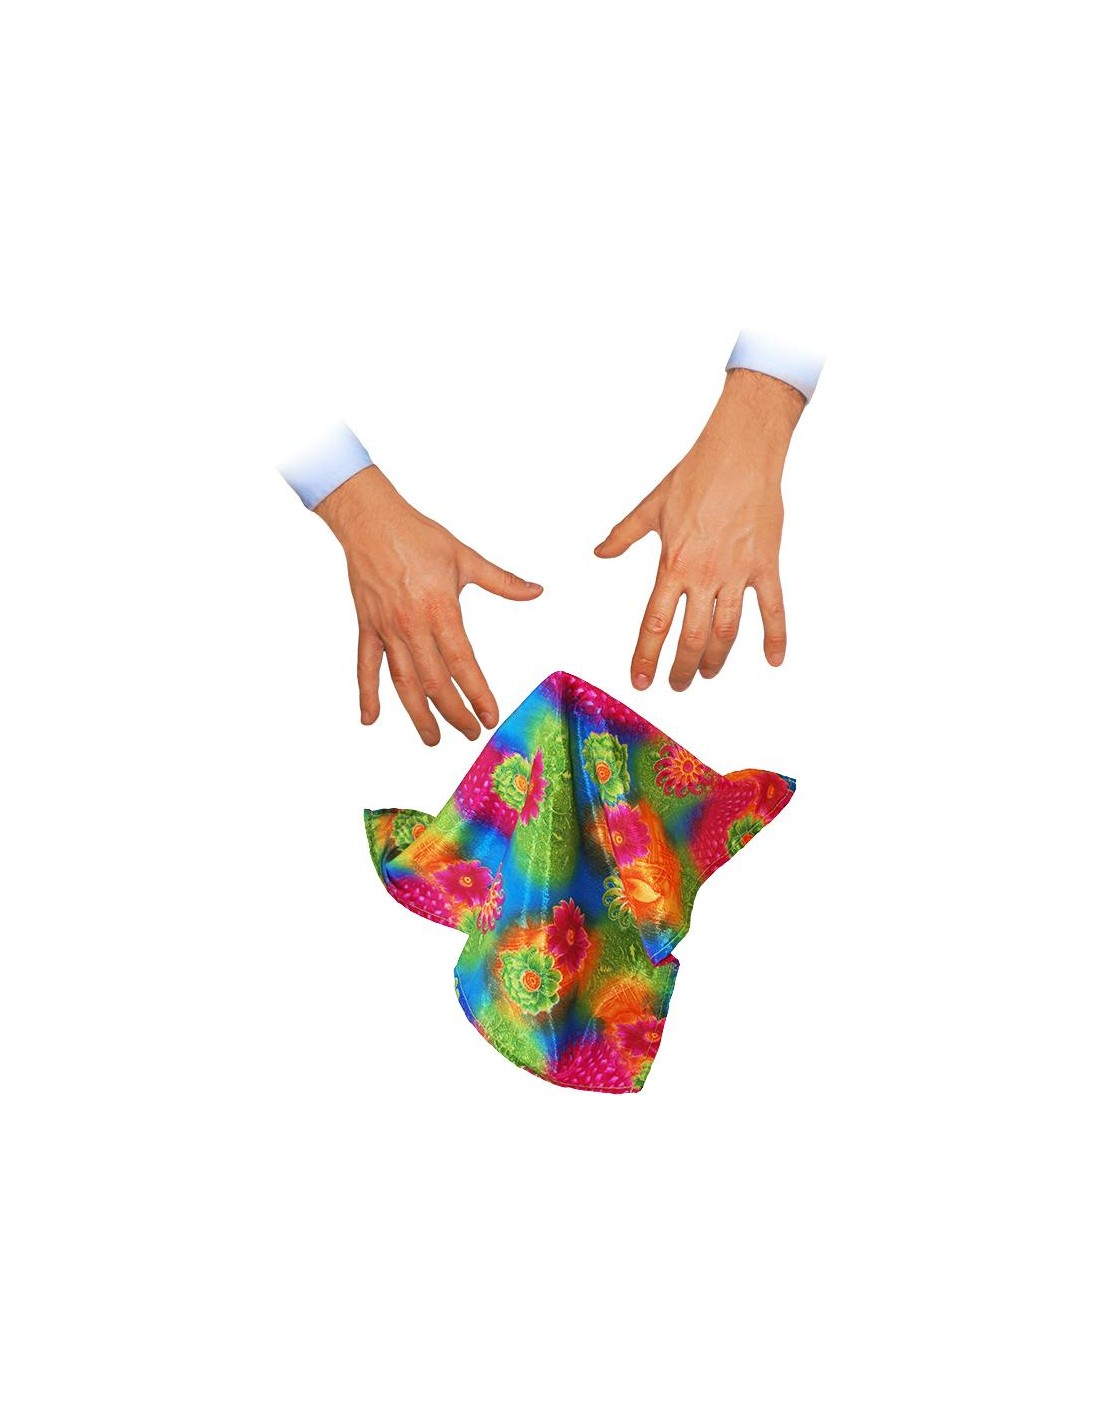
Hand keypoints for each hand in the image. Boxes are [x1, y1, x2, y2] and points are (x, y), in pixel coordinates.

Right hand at [316, 466, 542, 743]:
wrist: (371, 521)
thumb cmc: (418, 536)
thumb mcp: (465, 557)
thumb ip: (502, 581)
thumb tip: (535, 591)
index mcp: (441, 610)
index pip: (463, 664)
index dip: (477, 694)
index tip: (490, 716)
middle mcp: (413, 626)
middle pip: (435, 682)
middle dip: (454, 713)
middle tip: (468, 734)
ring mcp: (387, 629)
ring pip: (403, 682)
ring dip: (418, 714)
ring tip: (431, 739)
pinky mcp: (368, 626)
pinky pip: (366, 666)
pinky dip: (367, 693)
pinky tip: (370, 718)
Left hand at [594, 368, 803, 690]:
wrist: (740, 451)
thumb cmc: (695, 475)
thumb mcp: (650, 506)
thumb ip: (623, 535)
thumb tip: (600, 552)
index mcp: (673, 564)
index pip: (655, 622)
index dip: (647, 656)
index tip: (641, 680)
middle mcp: (704, 575)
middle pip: (693, 637)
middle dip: (682, 667)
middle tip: (677, 684)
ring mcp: (737, 572)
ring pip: (727, 631)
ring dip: (717, 659)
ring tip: (709, 674)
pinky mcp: (765, 564)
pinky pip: (773, 608)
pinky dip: (775, 636)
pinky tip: (773, 660)